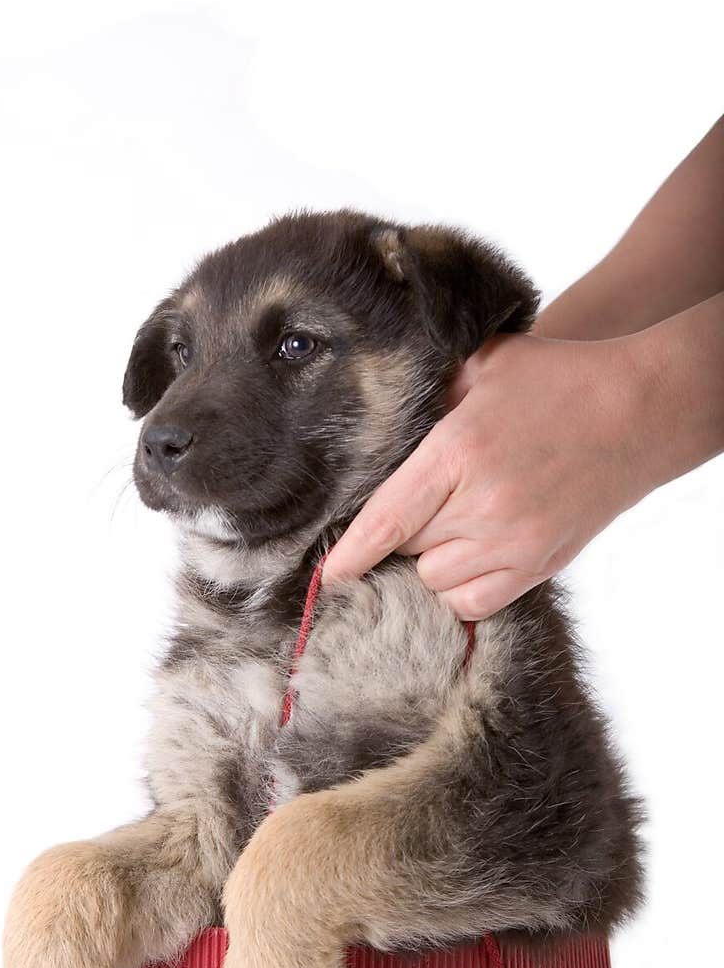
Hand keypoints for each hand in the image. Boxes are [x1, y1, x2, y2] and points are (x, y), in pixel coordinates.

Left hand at [324, 331, 651, 618]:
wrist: (639, 411)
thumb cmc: (558, 380)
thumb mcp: (484, 365)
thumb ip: (429, 390)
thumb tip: (379, 410)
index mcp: (458, 452)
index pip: (387, 519)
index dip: (351, 554)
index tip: (327, 574)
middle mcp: (483, 505)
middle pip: (407, 549)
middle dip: (400, 534)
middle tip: (413, 509)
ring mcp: (514, 541)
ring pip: (436, 580)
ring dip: (429, 561)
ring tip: (445, 527)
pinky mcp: (540, 564)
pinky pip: (475, 602)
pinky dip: (460, 589)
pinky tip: (465, 558)